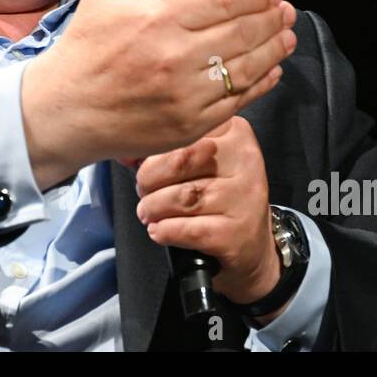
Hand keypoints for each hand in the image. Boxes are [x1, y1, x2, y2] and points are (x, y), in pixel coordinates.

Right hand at [20, 0, 297, 189]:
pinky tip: (271, 69)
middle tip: (286, 10)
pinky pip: (238, 101)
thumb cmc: (85, 48)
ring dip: (274, 49)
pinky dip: (261, 83)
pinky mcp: (190, 124)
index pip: (224, 1)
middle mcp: (176, 57)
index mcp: (158, 19)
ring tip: (287, 36)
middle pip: (243, 33)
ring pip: (247, 67)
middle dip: (272, 19)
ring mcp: (186, 95)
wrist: (65, 111)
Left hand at [133, 116, 284, 309]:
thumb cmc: (218, 195)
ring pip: (181, 197)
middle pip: (179, 161)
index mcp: (235, 132)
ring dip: (152, 208)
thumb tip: (125, 151)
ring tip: (148, 212)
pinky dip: (164, 230)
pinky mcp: (236, 232)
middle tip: (143, 192)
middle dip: (148, 179)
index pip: (182, 131)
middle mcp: (245, 160)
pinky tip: (159, 230)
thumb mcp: (200, 163)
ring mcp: (244, 197)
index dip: (151, 151)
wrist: (251, 244)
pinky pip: (186, 229)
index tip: (139, 164)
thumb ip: (166, 150)